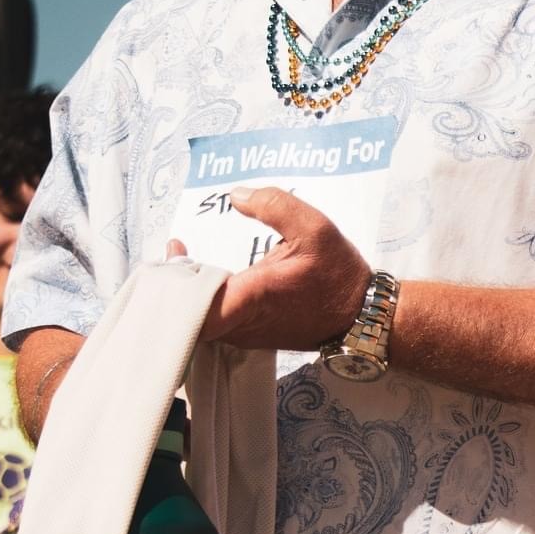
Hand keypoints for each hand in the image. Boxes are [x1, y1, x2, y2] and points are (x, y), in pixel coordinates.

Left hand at [166, 186, 369, 350]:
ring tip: (184, 261)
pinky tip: (207, 276)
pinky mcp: (250, 337)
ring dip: (189, 292)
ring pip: (199, 320)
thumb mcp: (315, 227)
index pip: (196, 308)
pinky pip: (215, 323)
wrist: (361, 317)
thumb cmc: (338, 275)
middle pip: (187, 312)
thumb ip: (274, 205)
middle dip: (175, 282)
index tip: (176, 255)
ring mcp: (245, 335)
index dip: (174, 286)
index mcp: (252, 296)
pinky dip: (205, 302)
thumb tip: (235, 195)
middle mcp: (243, 323)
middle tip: (175, 252)